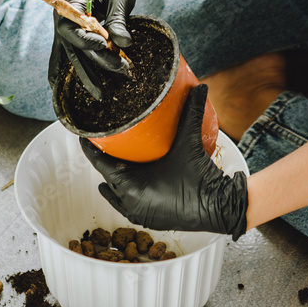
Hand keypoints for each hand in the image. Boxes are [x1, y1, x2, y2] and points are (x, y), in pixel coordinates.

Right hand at [47, 0, 147, 98]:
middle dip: (90, 67)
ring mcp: (65, 26)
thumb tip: (124, 44)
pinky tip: (64, 89)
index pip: (71, 29)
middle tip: (113, 79)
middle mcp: (61, 16)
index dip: (87, 41)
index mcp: (68, 1)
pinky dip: (70, 69)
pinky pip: (68, 54)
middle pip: (71, 47)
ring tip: (100, 94)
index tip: (106, 46)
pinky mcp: (73, 32)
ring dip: (85, 74)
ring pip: (71, 55)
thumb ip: (119, 19)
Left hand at [80, 85, 248, 239]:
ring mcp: (140, 214)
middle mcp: (130, 204)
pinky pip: (129, 204)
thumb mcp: (190, 143)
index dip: (91, 148)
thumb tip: (200, 87)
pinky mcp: (152, 219)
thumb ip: (191, 113)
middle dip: (104, 161)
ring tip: (113, 161)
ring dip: (114, 179)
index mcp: (130, 188)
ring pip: (116, 194)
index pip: (100, 164)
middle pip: (108, 178)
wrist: (221, 209)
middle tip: (104, 142)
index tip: (86, 135)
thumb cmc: (201, 180)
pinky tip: (130, 182)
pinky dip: (126, 192)